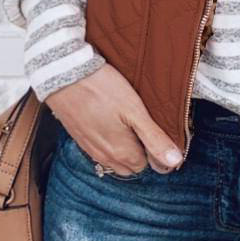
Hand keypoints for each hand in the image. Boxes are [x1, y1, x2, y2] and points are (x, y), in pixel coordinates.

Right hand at [45, 63, 183, 176]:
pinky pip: (99, 149)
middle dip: (138, 150)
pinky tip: (108, 119)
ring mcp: (90, 149)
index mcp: (121, 154)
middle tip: (139, 123)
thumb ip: (154, 138)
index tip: (152, 128)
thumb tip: (174, 161)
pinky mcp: (79, 138)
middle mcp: (104, 157)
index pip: (147, 165)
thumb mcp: (135, 111)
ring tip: (124, 120)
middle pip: (130, 165)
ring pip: (114, 158)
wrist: (64, 75)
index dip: (152, 148)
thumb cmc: (103, 90)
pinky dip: (107, 140)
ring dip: (122, 145)